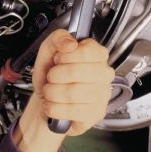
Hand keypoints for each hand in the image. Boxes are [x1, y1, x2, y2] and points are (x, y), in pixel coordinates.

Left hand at [12, 29, 114, 151]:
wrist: (46, 99)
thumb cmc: (51, 74)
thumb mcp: (48, 50)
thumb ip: (58, 38)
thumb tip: (70, 43)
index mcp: (97, 53)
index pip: (86, 51)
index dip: (65, 56)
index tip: (58, 59)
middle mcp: (104, 73)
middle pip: (76, 72)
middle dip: (54, 75)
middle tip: (52, 77)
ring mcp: (102, 95)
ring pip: (72, 93)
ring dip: (52, 92)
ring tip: (50, 91)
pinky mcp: (96, 113)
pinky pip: (70, 111)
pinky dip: (53, 108)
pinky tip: (53, 104)